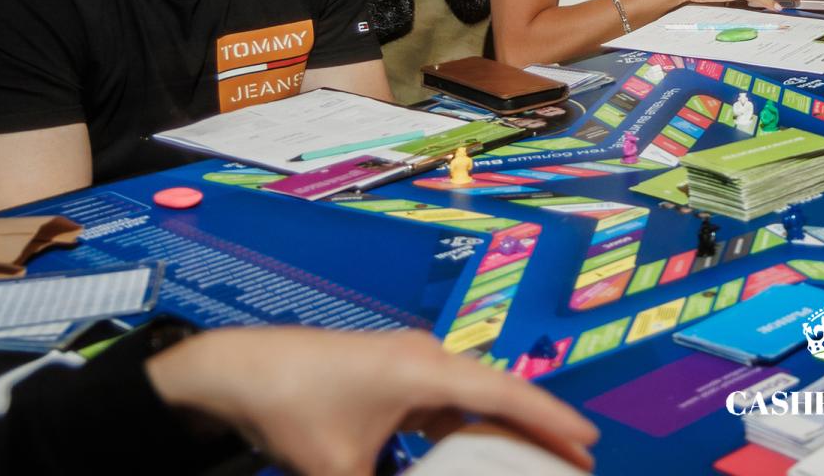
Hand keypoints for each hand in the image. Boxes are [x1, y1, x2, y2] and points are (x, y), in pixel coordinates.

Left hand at [145, 327, 598, 475]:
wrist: (233, 372)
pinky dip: (465, 429)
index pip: (505, 395)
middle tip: (578, 462)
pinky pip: (444, 404)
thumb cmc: (291, 410)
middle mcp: (427, 358)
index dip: (552, 419)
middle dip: (538, 428)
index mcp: (425, 370)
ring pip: (472, 399)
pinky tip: (471, 456)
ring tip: (534, 461)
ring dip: (502, 429)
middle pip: (498, 394)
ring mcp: (408, 364)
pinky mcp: (390, 375)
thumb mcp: (338, 471)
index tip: (590, 442)